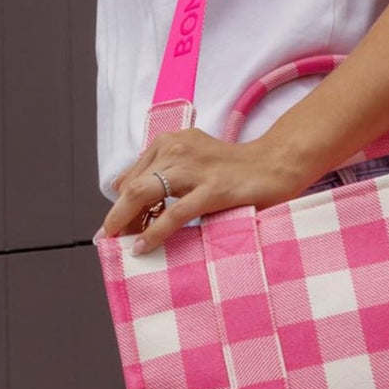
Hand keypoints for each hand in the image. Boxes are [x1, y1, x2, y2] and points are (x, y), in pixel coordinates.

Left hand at [100, 129, 317, 254]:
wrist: (276, 163)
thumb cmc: (234, 169)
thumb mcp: (192, 163)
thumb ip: (164, 174)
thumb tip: (129, 198)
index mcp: (171, 142)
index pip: (132, 177)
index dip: (119, 205)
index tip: (115, 228)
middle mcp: (177, 150)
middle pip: (133, 187)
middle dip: (117, 217)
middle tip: (112, 241)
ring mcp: (194, 169)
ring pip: (145, 195)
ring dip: (127, 223)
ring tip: (122, 244)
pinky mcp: (212, 189)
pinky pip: (174, 213)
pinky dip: (155, 232)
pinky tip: (145, 246)